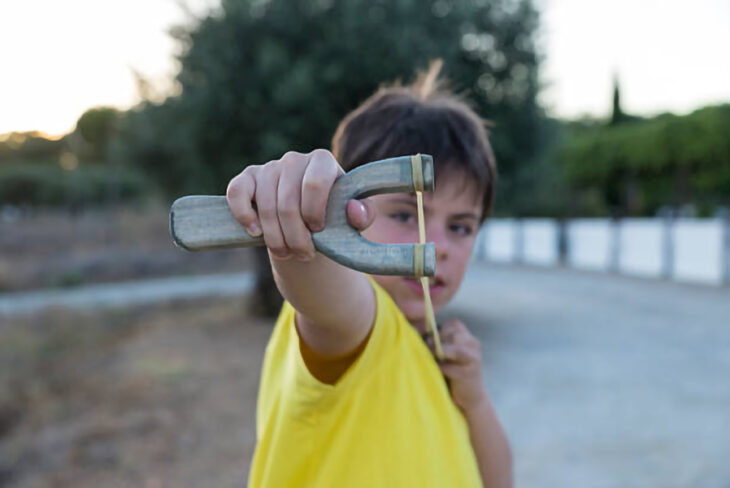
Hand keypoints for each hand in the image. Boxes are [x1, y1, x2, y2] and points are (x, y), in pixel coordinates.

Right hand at [226, 149, 374, 260]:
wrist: (307, 220)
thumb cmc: (333, 217)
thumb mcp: (353, 219)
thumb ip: (363, 215)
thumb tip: (352, 209)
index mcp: (323, 161)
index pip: (315, 183)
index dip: (315, 213)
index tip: (319, 231)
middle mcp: (294, 159)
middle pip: (288, 203)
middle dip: (295, 237)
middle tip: (304, 255)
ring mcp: (269, 167)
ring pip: (266, 207)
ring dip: (275, 238)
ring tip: (287, 253)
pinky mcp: (247, 178)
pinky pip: (237, 192)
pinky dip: (244, 215)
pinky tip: (255, 233)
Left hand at [432, 319, 486, 411]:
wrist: (469, 396)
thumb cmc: (452, 371)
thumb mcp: (446, 353)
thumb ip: (437, 341)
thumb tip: (415, 330)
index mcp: (469, 338)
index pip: (455, 324)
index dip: (441, 331)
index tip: (431, 340)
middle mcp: (474, 345)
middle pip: (454, 335)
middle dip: (438, 342)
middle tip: (429, 350)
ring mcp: (474, 359)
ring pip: (456, 349)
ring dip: (440, 353)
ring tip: (432, 358)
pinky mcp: (469, 374)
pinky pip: (451, 367)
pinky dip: (441, 368)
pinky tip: (437, 370)